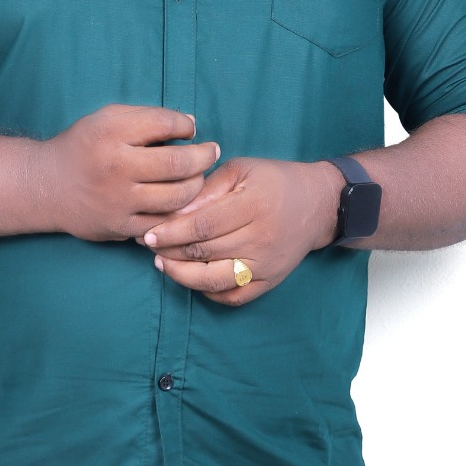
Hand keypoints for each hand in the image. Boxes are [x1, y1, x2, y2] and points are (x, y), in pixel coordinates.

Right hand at [38, 105, 220, 242]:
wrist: (46, 185)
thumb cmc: (84, 146)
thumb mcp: (107, 118)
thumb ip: (147, 116)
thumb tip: (192, 125)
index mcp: (111, 133)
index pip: (165, 124)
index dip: (186, 125)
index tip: (190, 130)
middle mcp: (115, 166)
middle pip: (178, 163)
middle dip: (204, 156)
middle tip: (212, 151)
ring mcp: (118, 200)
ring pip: (177, 196)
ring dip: (197, 185)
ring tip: (198, 176)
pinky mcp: (119, 226)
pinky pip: (162, 222)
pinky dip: (178, 212)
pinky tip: (181, 202)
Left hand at [143, 158, 340, 304]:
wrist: (317, 204)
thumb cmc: (273, 181)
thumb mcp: (242, 169)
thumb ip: (207, 189)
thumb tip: (175, 210)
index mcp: (253, 205)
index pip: (202, 226)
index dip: (171, 232)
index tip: (148, 233)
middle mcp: (261, 239)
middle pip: (204, 253)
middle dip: (169, 251)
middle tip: (147, 246)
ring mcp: (266, 265)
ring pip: (214, 280)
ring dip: (182, 275)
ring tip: (162, 263)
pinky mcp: (270, 281)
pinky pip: (233, 297)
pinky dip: (208, 292)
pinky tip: (191, 278)